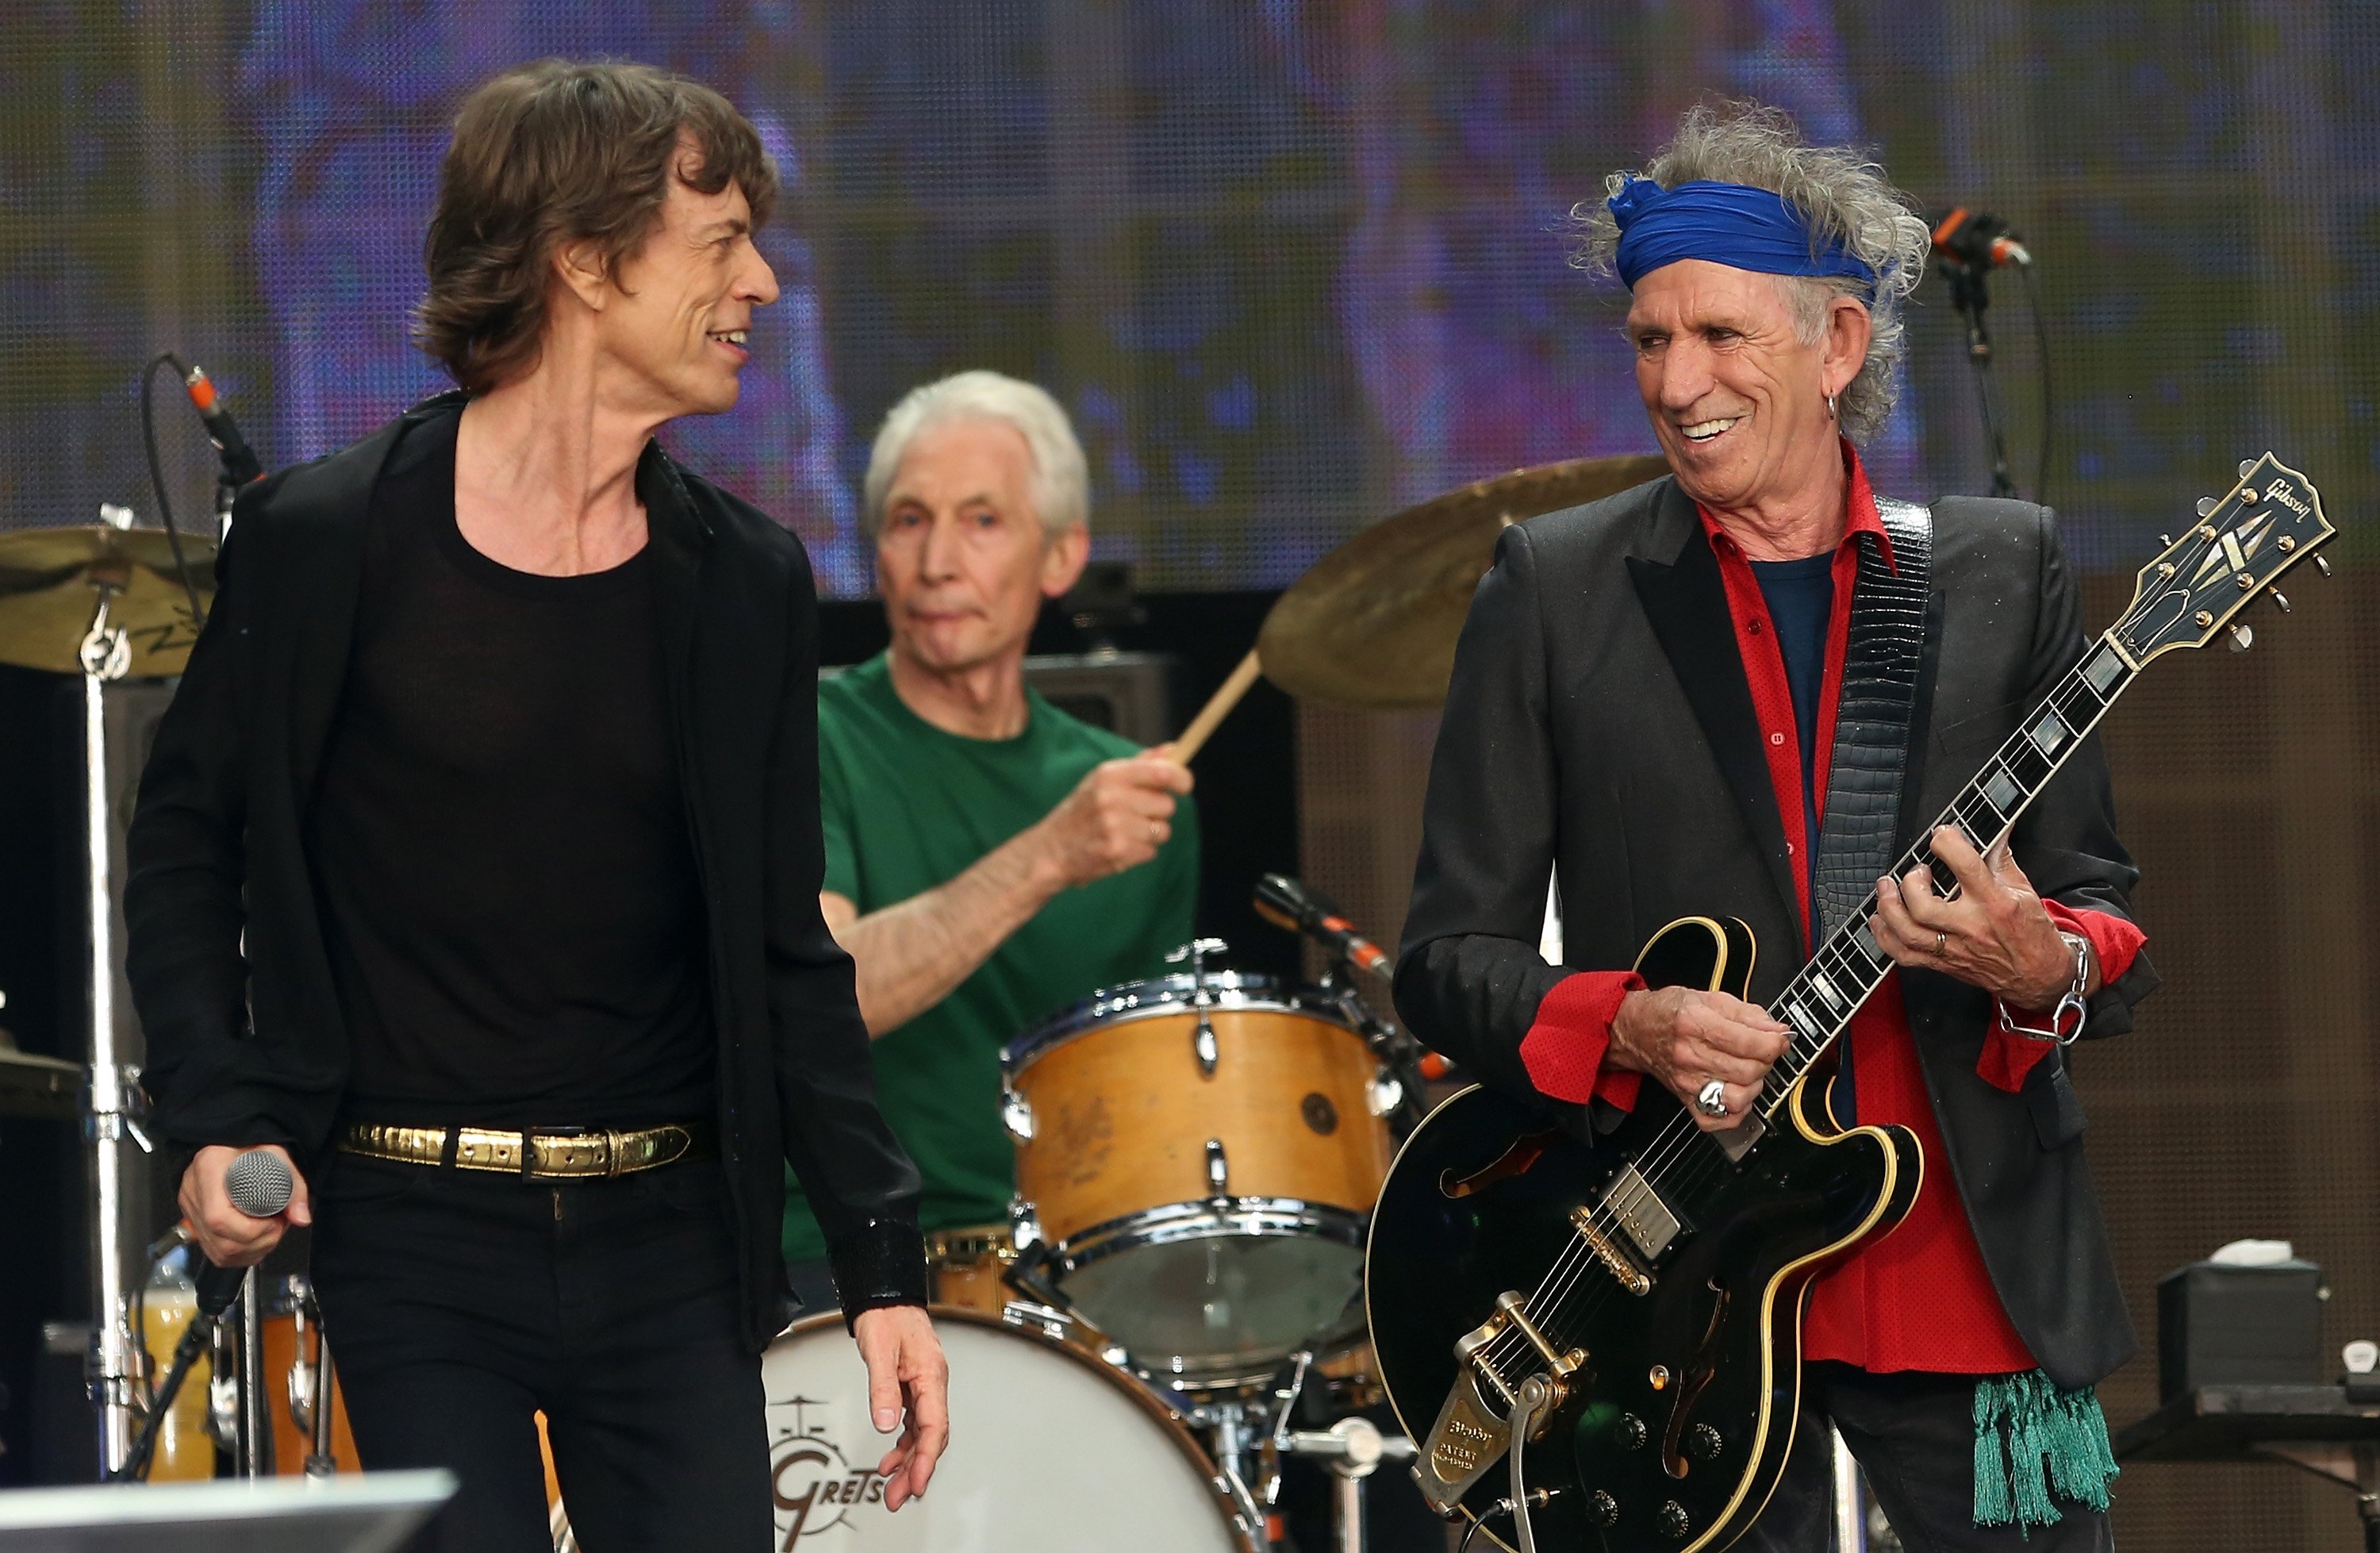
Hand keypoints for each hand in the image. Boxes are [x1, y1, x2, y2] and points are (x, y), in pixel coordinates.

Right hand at [178, 1144, 310, 1266]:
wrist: (233, 1145)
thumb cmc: (251, 1149)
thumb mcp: (277, 1159)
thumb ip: (293, 1188)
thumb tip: (301, 1218)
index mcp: (209, 1169)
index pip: (219, 1218)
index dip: (250, 1230)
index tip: (273, 1222)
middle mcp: (194, 1191)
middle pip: (220, 1240)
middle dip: (258, 1243)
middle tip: (277, 1227)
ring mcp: (191, 1210)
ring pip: (218, 1252)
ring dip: (251, 1252)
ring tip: (269, 1233)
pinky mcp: (194, 1222)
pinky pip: (215, 1253)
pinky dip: (240, 1255)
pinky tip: (255, 1243)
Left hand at [852, 1304, 947, 1510]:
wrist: (885, 1298)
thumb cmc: (887, 1317)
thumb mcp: (880, 1352)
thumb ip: (883, 1389)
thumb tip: (886, 1423)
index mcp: (931, 1375)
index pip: (935, 1426)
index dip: (925, 1458)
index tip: (915, 1482)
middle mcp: (932, 1383)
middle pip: (931, 1436)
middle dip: (916, 1468)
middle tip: (899, 1495)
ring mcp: (924, 1386)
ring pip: (922, 1432)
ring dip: (908, 1460)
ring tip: (892, 1485)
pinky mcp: (913, 1387)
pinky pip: (913, 1422)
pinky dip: (903, 1443)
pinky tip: (891, 1458)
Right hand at [1029, 749, 1193, 888]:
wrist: (1050, 850)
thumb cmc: (1082, 811)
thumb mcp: (1104, 780)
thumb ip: (1141, 764)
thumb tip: (1174, 749)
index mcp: (1110, 774)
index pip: (1162, 772)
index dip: (1182, 778)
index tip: (1184, 786)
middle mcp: (1113, 797)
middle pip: (1167, 805)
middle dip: (1157, 813)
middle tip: (1133, 815)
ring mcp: (1115, 825)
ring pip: (1162, 830)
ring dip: (1149, 835)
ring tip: (1124, 832)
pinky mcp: (1119, 851)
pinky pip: (1151, 852)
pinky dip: (1139, 853)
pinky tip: (1119, 847)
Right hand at [1606, 985, 1789, 1131]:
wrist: (1635, 1030)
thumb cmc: (1669, 1013)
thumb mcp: (1709, 998)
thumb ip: (1747, 1014)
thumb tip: (1777, 1030)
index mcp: (1695, 1022)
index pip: (1748, 1042)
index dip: (1774, 1042)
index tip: (1780, 1039)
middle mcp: (1689, 1055)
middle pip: (1747, 1070)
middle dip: (1766, 1061)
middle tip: (1763, 1052)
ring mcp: (1687, 1081)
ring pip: (1737, 1098)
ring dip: (1754, 1086)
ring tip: (1750, 1073)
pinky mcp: (1686, 1099)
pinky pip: (1719, 1120)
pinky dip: (1736, 1112)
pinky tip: (1736, 1093)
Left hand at [1869, 827, 2084, 1008]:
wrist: (2039, 975)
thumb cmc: (2031, 932)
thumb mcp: (2023, 889)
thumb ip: (2001, 857)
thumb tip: (1996, 827)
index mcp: (1994, 903)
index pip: (1965, 866)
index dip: (1947, 843)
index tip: (1942, 836)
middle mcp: (1970, 927)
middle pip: (1924, 907)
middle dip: (1910, 883)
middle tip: (1916, 871)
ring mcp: (1953, 948)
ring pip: (1907, 932)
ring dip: (1888, 907)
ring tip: (1887, 888)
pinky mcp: (1943, 963)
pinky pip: (1903, 955)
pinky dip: (1884, 936)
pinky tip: (1880, 919)